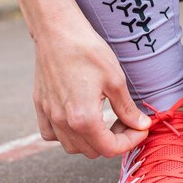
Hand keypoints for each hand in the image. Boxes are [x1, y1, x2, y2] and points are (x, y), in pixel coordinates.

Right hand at [32, 11, 150, 158]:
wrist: (57, 31)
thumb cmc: (88, 51)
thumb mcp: (116, 80)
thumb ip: (128, 109)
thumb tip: (142, 125)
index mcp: (83, 119)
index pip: (110, 148)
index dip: (130, 142)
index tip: (141, 129)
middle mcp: (63, 122)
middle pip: (92, 151)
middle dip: (114, 141)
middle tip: (126, 122)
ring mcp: (49, 115)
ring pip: (71, 146)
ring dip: (91, 141)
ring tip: (105, 122)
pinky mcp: (40, 105)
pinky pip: (50, 134)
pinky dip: (65, 134)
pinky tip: (78, 119)